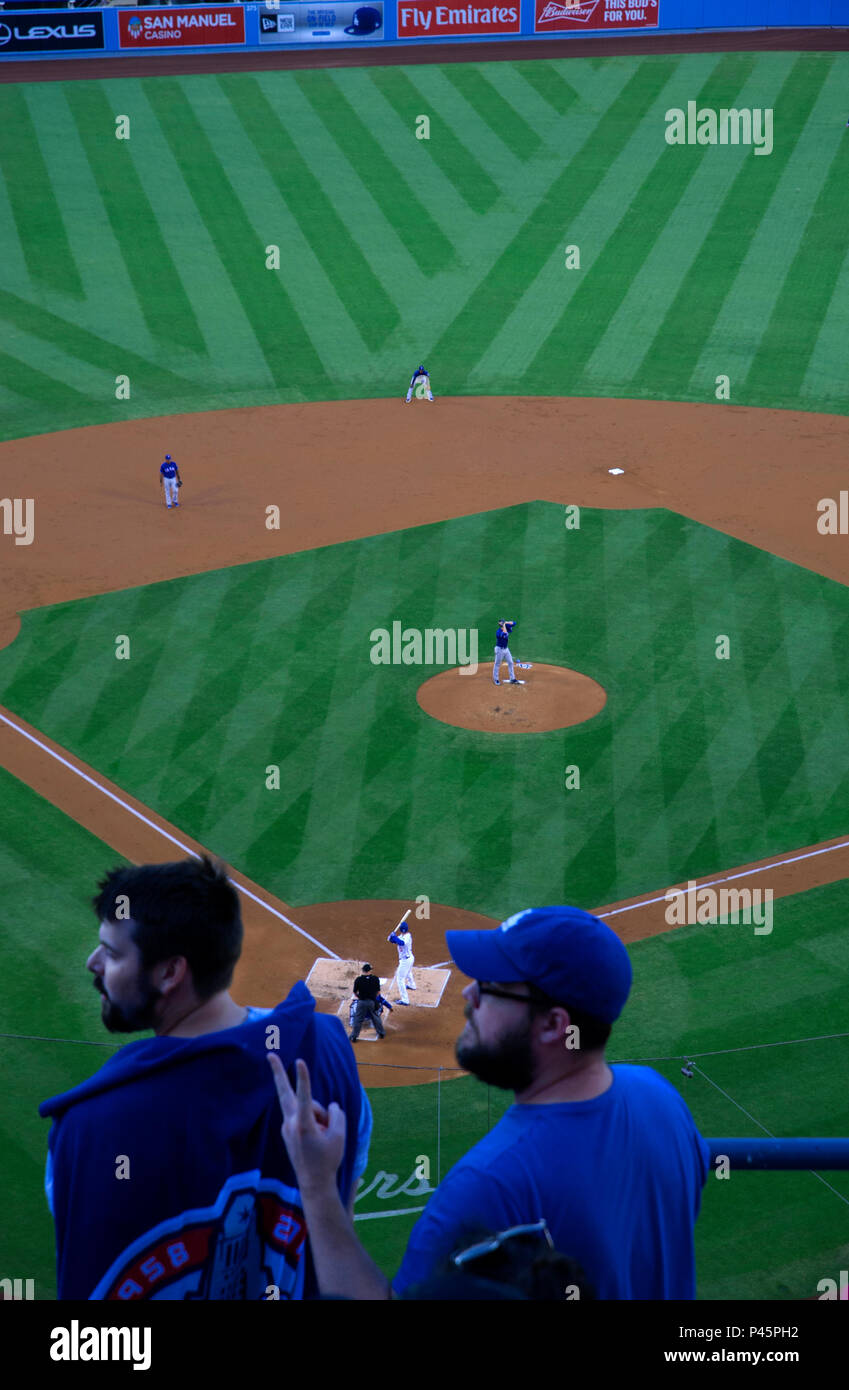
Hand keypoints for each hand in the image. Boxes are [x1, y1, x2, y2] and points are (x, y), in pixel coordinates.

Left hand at [267, 1055, 345, 1194]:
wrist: (314, 1183)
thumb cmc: (328, 1159)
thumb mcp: (340, 1135)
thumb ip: (336, 1114)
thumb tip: (329, 1106)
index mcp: (304, 1125)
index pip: (305, 1096)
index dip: (303, 1078)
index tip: (299, 1061)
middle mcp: (291, 1124)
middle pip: (285, 1092)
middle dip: (278, 1072)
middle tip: (269, 1054)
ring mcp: (287, 1127)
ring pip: (305, 1108)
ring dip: (318, 1116)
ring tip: (324, 1137)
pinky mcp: (288, 1131)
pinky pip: (303, 1117)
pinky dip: (314, 1121)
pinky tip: (317, 1137)